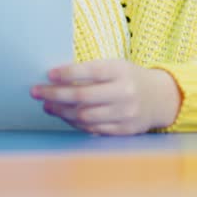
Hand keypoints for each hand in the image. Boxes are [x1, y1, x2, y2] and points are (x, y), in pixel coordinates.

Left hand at [30, 60, 181, 135]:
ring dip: (61, 111)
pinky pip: (93, 128)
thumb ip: (91, 71)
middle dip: (55, 94)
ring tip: (47, 105)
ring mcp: (125, 113)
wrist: (160, 98)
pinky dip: (75, 123)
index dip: (67, 73)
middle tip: (36, 92)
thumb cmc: (128, 78)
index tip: (48, 74)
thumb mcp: (115, 66)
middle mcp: (124, 93)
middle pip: (82, 96)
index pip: (89, 71)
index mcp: (120, 71)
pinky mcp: (124, 130)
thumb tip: (55, 77)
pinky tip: (64, 116)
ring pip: (84, 115)